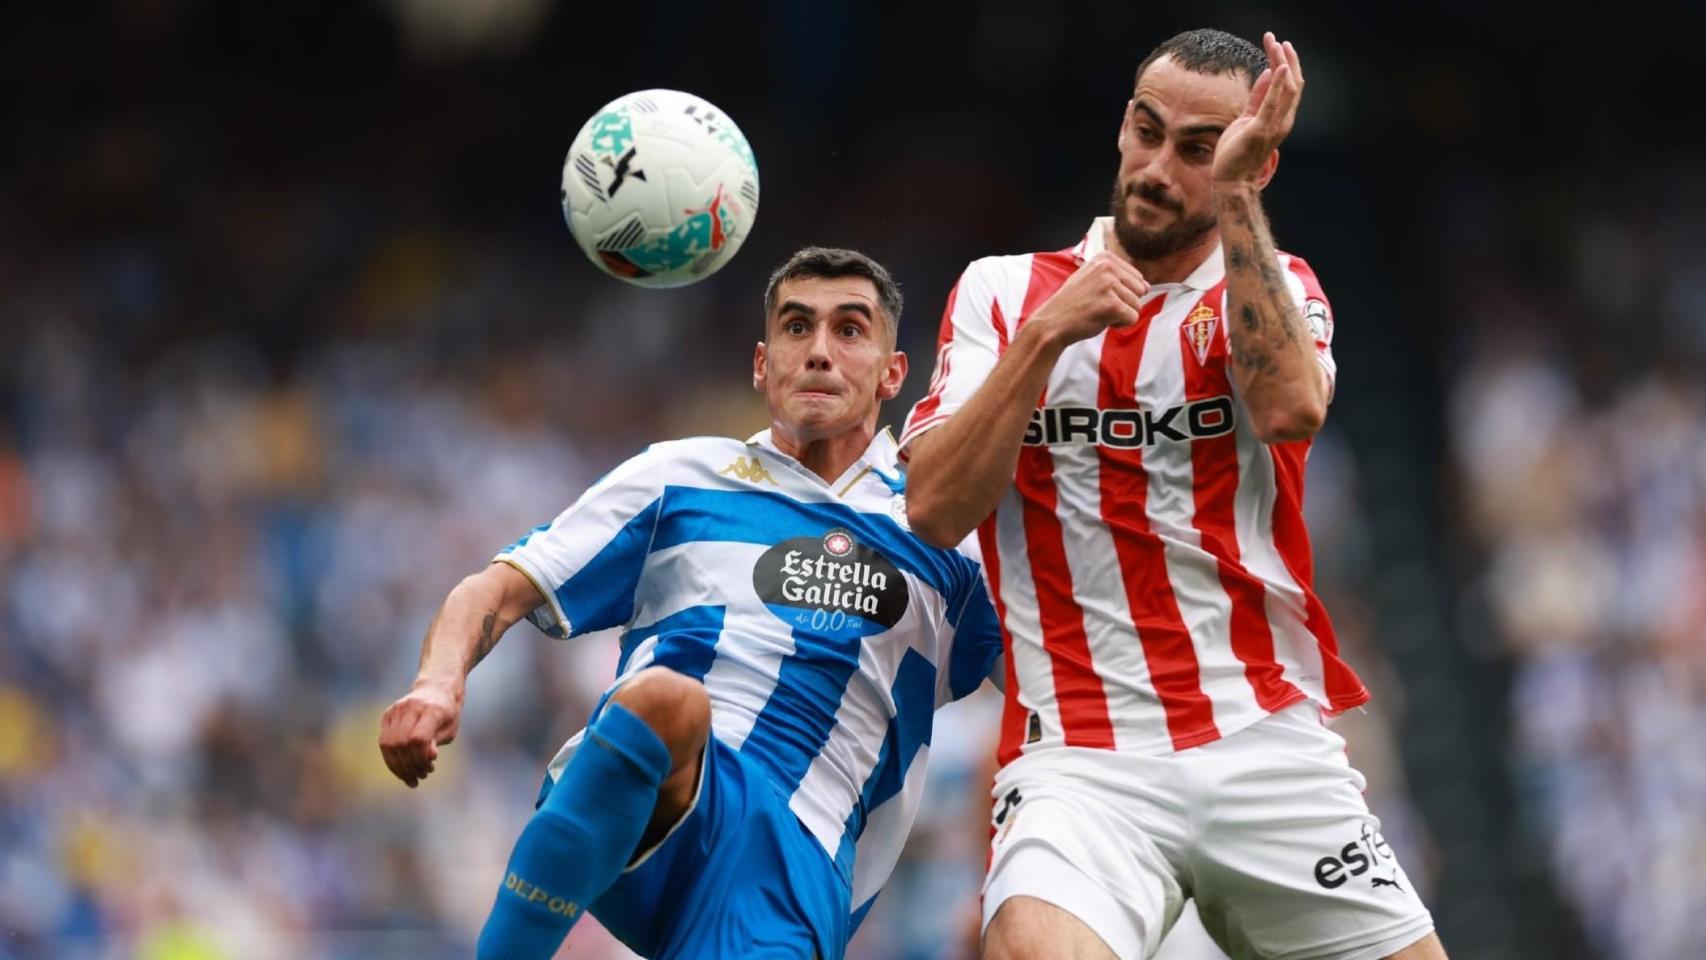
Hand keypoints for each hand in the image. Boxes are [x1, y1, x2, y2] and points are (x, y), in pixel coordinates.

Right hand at [378, 680, 462, 787]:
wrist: (436, 689)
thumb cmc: (447, 713)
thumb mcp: (450, 728)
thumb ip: (437, 742)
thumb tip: (429, 758)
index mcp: (431, 709)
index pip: (418, 738)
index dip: (421, 758)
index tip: (430, 768)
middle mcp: (410, 707)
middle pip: (402, 743)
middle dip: (410, 765)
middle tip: (421, 776)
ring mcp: (396, 709)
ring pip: (389, 744)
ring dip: (399, 766)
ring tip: (412, 777)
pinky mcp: (387, 714)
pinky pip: (384, 742)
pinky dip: (391, 759)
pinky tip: (402, 769)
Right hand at [1029, 252, 1148, 345]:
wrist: (1052, 322)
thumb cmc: (1073, 303)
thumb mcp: (1092, 279)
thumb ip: (1118, 278)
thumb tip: (1147, 286)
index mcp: (1105, 258)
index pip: (1137, 277)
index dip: (1122, 293)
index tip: (1100, 296)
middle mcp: (1108, 267)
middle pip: (1140, 291)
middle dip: (1125, 303)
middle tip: (1100, 306)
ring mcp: (1109, 284)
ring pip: (1137, 306)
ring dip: (1121, 315)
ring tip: (1098, 313)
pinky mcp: (1111, 304)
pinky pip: (1132, 318)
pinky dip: (1120, 325)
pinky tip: (1101, 321)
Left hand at [1212, 32, 1303, 186]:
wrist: (1232, 180)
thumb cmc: (1238, 152)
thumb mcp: (1248, 118)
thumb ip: (1258, 98)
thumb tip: (1266, 74)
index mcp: (1281, 118)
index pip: (1290, 86)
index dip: (1288, 63)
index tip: (1280, 44)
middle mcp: (1283, 121)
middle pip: (1292, 83)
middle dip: (1287, 59)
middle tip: (1277, 39)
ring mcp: (1274, 126)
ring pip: (1286, 89)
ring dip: (1282, 63)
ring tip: (1277, 45)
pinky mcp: (1260, 130)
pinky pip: (1271, 103)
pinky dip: (1276, 84)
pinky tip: (1278, 67)